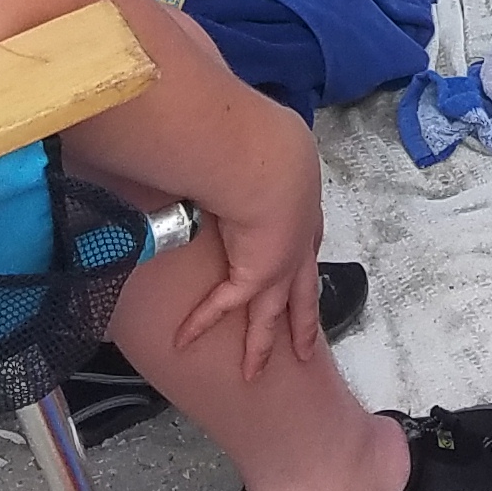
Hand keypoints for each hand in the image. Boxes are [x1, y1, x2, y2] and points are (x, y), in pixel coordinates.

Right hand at [165, 103, 329, 379]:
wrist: (267, 157)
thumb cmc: (265, 136)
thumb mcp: (263, 138)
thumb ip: (244, 138)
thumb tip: (222, 119)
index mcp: (304, 204)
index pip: (306, 238)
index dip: (302, 257)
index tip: (301, 267)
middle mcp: (299, 238)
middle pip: (303, 288)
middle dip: (303, 318)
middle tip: (303, 348)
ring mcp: (283, 262)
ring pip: (273, 312)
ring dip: (263, 343)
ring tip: (255, 371)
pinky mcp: (257, 276)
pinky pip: (226, 305)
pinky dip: (202, 320)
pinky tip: (185, 339)